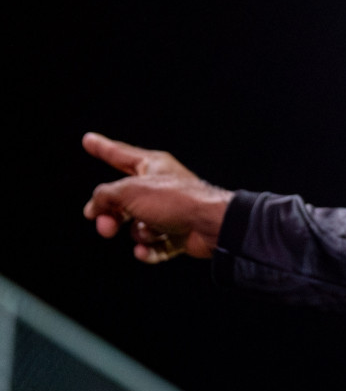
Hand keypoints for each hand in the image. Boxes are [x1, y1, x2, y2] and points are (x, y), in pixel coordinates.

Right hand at [82, 133, 232, 262]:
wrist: (211, 225)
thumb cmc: (175, 200)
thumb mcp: (129, 191)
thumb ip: (104, 196)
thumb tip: (93, 208)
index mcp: (152, 166)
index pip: (120, 154)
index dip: (102, 148)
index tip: (89, 139)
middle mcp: (161, 187)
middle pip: (123, 201)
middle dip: (111, 216)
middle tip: (105, 227)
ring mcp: (170, 212)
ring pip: (138, 227)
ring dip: (138, 233)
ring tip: (148, 232)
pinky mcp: (179, 234)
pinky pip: (155, 245)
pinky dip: (149, 250)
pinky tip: (145, 251)